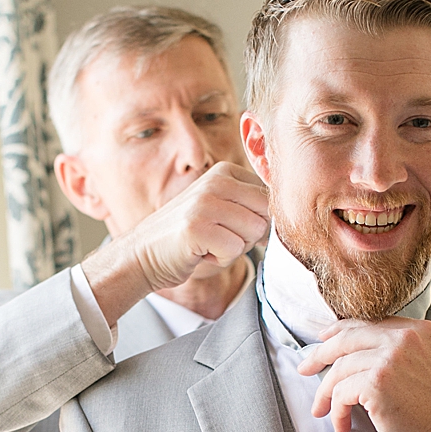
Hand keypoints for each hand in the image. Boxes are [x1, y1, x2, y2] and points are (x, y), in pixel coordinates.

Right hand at [82, 163, 268, 324]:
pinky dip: (219, 259)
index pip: (270, 199)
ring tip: (207, 243)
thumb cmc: (189, 238)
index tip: (227, 226)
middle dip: (247, 236)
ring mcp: (205, 202)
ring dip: (233, 248)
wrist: (143, 255)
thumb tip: (287, 216)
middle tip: (217, 238)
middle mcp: (216, 181)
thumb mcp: (221, 210)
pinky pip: (234, 250)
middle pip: (266, 216)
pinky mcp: (196, 226)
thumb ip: (251, 206)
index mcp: (225, 172)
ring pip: (253, 233)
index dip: (255, 222)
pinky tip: (199, 252)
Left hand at [298, 318, 430, 431]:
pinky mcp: (378, 382)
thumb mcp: (425, 370)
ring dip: (327, 393)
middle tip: (303, 369)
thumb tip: (352, 352)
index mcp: (419, 330)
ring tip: (323, 411)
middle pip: (348, 339)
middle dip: (320, 355)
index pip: (368, 324)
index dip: (340, 332)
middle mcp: (406, 337)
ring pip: (340, 368)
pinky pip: (342, 392)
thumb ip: (398, 354)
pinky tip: (341, 424)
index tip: (322, 342)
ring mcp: (392, 357)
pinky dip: (337, 410)